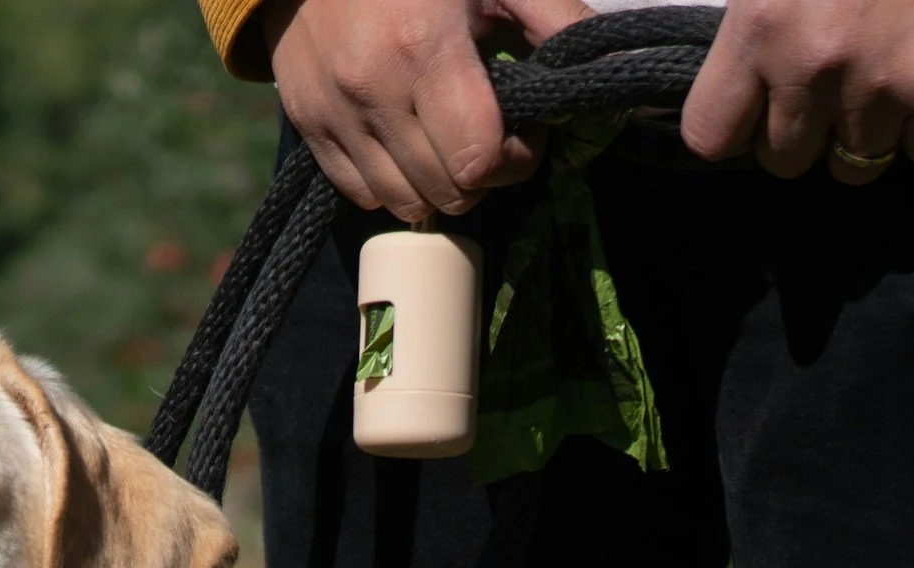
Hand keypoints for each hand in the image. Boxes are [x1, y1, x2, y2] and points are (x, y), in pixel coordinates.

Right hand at [266, 0, 593, 222]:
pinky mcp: (308, 126)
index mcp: (425, 48)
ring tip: (447, 141)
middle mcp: (375, 90)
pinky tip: (406, 140)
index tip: (525, 132)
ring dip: (436, 186)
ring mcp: (335, 113)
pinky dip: (391, 181)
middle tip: (489, 135)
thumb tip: (605, 70)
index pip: (478, 161)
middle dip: (481, 177)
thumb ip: (553, 19)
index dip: (514, 160)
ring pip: (402, 203)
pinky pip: (361, 193)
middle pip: (445, 193)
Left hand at [682, 0, 913, 180]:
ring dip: (876, 128)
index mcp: (762, 20)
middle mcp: (811, 61)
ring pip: (857, 163)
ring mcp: (879, 83)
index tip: (764, 108)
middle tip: (847, 73)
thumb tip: (744, 85)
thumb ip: (763, 16)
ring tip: (899, 61)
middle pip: (786, 160)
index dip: (741, 128)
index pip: (711, 135)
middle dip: (812, 130)